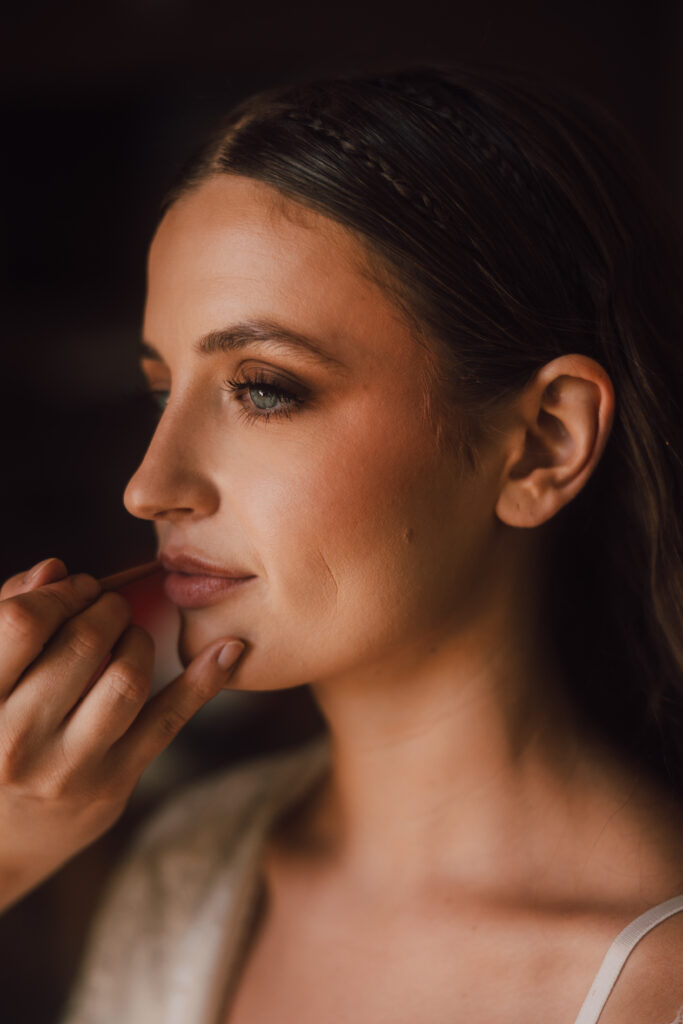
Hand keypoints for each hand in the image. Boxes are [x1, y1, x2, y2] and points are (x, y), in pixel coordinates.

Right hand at [0, 556, 244, 912]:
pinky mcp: (113, 785)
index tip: (77, 588)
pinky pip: (167, 721)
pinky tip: (229, 650)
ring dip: (140, 639)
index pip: (23, 622)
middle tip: (111, 606)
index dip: (60, 592)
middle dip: (108, 608)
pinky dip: (203, 682)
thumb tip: (56, 569)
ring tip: (129, 636)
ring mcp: (67, 767)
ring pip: (127, 678)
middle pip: (83, 643)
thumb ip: (6, 617)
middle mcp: (14, 739)